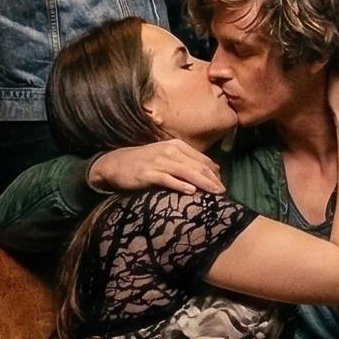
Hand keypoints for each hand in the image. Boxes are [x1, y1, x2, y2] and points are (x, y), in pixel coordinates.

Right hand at [87, 140, 223, 195]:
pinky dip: (180, 185)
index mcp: (177, 146)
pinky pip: (167, 179)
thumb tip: (209, 172)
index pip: (202, 159)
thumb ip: (185, 162)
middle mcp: (170, 151)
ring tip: (215, 193)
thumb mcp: (166, 157)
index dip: (215, 173)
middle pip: (198, 166)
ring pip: (187, 172)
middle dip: (213, 179)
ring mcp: (159, 162)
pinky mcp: (148, 173)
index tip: (222, 184)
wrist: (115, 163)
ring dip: (203, 183)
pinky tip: (190, 191)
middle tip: (224, 192)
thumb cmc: (144, 162)